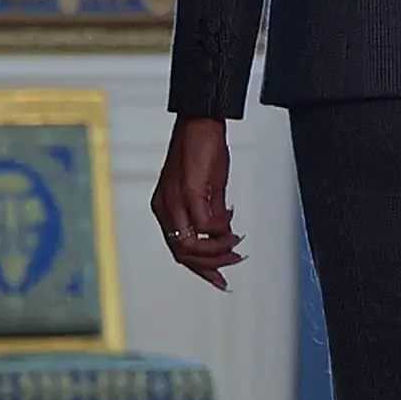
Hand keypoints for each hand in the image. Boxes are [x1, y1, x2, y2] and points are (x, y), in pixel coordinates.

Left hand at [153, 117, 245, 288]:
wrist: (200, 120)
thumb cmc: (200, 147)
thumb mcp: (207, 187)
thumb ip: (212, 212)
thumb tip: (222, 234)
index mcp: (165, 208)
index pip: (178, 249)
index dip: (200, 268)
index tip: (220, 279)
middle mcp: (165, 207)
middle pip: (182, 254)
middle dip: (211, 265)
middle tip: (233, 261)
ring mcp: (174, 200)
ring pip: (190, 245)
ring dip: (217, 251)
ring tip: (235, 244)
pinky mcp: (188, 191)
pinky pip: (203, 225)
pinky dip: (220, 229)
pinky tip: (231, 223)